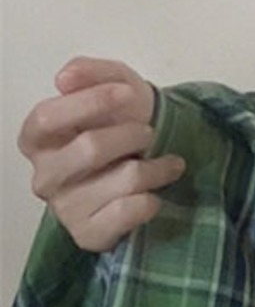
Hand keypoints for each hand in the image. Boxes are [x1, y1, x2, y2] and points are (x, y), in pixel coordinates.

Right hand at [18, 57, 185, 252]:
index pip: (48, 117)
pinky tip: (154, 194)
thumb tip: (64, 78)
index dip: (90, 102)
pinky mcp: (88, 234)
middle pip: (89, 148)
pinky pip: (129, 212)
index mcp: (36, 138)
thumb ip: (89, 72)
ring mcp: (64, 208)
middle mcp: (44, 175)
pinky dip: (152, 199)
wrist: (151, 163)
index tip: (126, 93)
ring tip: (166, 164)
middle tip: (149, 133)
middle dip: (131, 135)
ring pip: (123, 180)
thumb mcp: (112, 83)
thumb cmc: (121, 122)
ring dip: (155, 168)